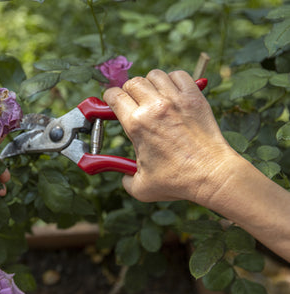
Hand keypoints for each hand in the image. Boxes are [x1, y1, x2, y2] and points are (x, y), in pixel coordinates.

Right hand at [103, 69, 239, 203]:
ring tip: (153, 96)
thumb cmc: (177, 181)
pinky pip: (179, 75)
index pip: (114, 96)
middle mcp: (154, 107)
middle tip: (133, 102)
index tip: (112, 102)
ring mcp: (176, 100)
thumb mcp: (141, 188)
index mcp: (136, 125)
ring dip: (150, 84)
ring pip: (155, 75)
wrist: (212, 175)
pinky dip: (172, 80)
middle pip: (133, 83)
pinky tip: (172, 92)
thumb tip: (124, 175)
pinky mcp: (195, 97)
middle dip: (128, 91)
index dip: (109, 98)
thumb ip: (126, 179)